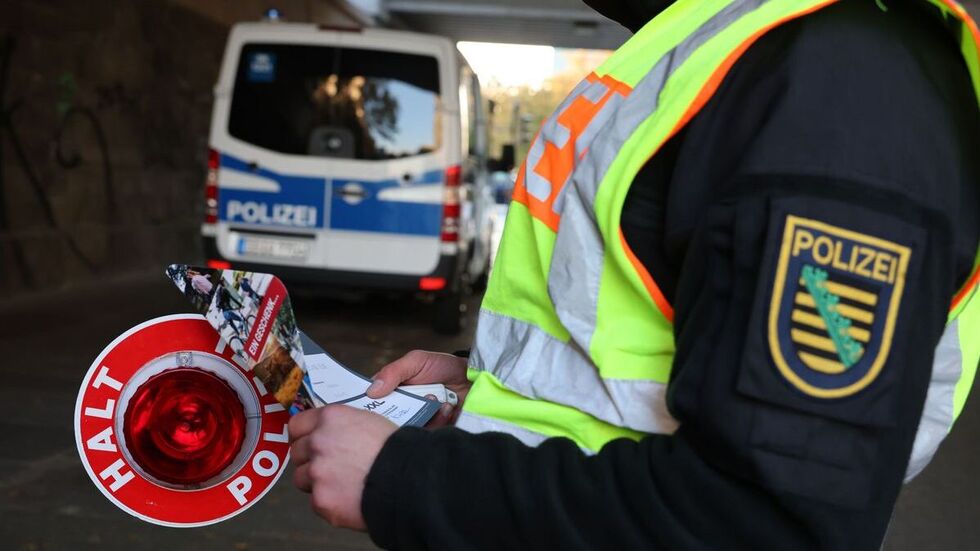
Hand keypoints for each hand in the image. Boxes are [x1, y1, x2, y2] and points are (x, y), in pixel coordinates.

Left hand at [288, 405, 396, 529]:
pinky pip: (317, 502)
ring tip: (342, 485)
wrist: (408, 479)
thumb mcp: (369, 421)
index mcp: (331, 418)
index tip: (307, 443)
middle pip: (296, 453)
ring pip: (302, 478)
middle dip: (309, 460)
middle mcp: (319, 442)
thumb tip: (330, 435)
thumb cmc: (395, 450)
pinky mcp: (321, 499)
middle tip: (330, 467)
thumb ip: (342, 427)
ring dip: (317, 482)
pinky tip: (350, 499)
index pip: (297, 425)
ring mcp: (317, 472)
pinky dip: (330, 503)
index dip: (302, 436)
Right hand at [367, 350, 470, 426]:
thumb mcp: (417, 361)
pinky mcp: (433, 432)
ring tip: (436, 399)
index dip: (369, 409)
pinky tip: (447, 407)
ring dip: (424, 415)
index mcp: (393, 393)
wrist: (474, 378)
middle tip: (414, 400)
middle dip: (400, 414)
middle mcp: (402, 410)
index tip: (374, 406)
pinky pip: (428, 435)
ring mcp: (418, 423)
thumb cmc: (443, 367)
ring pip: (408, 430)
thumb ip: (394, 372)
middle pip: (388, 423)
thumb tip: (372, 390)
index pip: (373, 406)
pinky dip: (438, 420)